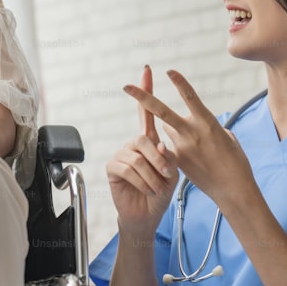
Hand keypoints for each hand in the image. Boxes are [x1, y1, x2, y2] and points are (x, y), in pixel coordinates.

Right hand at [107, 66, 179, 235]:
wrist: (148, 214)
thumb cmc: (161, 192)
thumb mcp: (173, 172)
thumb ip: (168, 155)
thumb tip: (160, 145)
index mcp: (150, 141)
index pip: (147, 112)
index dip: (146, 91)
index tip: (147, 71)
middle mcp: (134, 143)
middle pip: (145, 137)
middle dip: (158, 158)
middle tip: (166, 175)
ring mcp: (122, 153)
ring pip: (139, 156)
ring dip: (152, 175)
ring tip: (156, 187)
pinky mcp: (113, 166)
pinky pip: (128, 167)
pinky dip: (141, 181)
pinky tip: (145, 189)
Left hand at [123, 69, 253, 207]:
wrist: (233, 189)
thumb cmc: (235, 161)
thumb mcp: (226, 136)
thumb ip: (209, 125)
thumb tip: (199, 120)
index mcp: (207, 122)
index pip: (190, 96)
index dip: (179, 82)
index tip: (168, 71)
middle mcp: (192, 132)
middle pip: (161, 111)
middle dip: (142, 98)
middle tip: (125, 87)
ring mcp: (182, 146)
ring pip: (167, 128)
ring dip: (172, 128)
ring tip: (195, 143)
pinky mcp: (177, 160)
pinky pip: (170, 145)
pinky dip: (175, 145)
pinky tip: (193, 157)